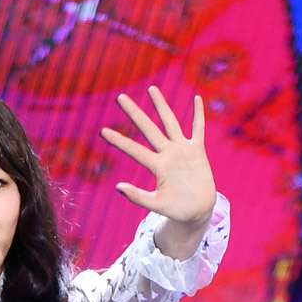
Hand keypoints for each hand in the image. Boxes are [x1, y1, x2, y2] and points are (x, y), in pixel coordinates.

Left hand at [100, 87, 215, 226]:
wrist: (197, 212)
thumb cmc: (176, 210)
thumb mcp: (156, 204)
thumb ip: (138, 197)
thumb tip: (117, 187)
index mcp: (157, 166)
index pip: (134, 149)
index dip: (119, 141)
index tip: (102, 131)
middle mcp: (167, 154)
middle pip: (148, 129)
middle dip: (135, 113)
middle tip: (120, 97)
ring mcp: (182, 150)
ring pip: (170, 122)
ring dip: (161, 106)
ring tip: (151, 89)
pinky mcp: (197, 151)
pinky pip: (198, 129)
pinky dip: (198, 114)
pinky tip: (197, 99)